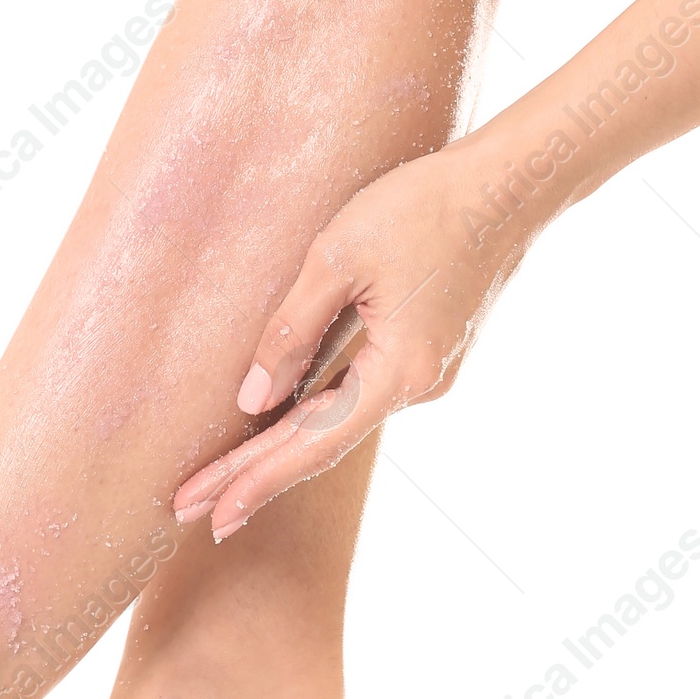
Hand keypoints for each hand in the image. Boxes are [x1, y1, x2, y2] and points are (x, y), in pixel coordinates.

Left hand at [172, 138, 538, 536]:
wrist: (511, 184)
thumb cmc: (423, 207)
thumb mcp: (339, 258)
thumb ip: (290, 331)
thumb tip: (252, 400)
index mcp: (401, 371)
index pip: (313, 443)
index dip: (256, 480)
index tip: (207, 514)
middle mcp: (419, 386)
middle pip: (321, 441)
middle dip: (254, 475)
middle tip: (188, 510)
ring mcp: (428, 371)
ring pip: (340, 418)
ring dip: (281, 446)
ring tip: (222, 475)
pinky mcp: (428, 350)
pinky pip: (360, 392)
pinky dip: (315, 413)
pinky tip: (281, 422)